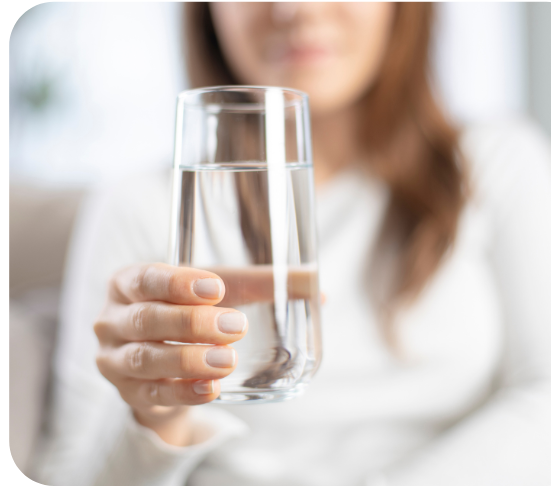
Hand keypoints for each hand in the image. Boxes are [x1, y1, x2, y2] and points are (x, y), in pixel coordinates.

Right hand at [94, 263, 246, 445]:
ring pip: (144, 359)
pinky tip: (212, 389)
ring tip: (228, 360)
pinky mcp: (127, 393)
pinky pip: (153, 394)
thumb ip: (262, 284)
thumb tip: (316, 284)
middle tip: (235, 327)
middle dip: (191, 323)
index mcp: (128, 282)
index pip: (146, 278)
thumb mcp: (219, 292)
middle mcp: (112, 319)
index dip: (179, 283)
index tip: (216, 289)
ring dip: (188, 360)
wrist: (164, 360)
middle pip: (146, 319)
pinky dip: (183, 392)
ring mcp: (114, 358)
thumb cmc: (190, 311)